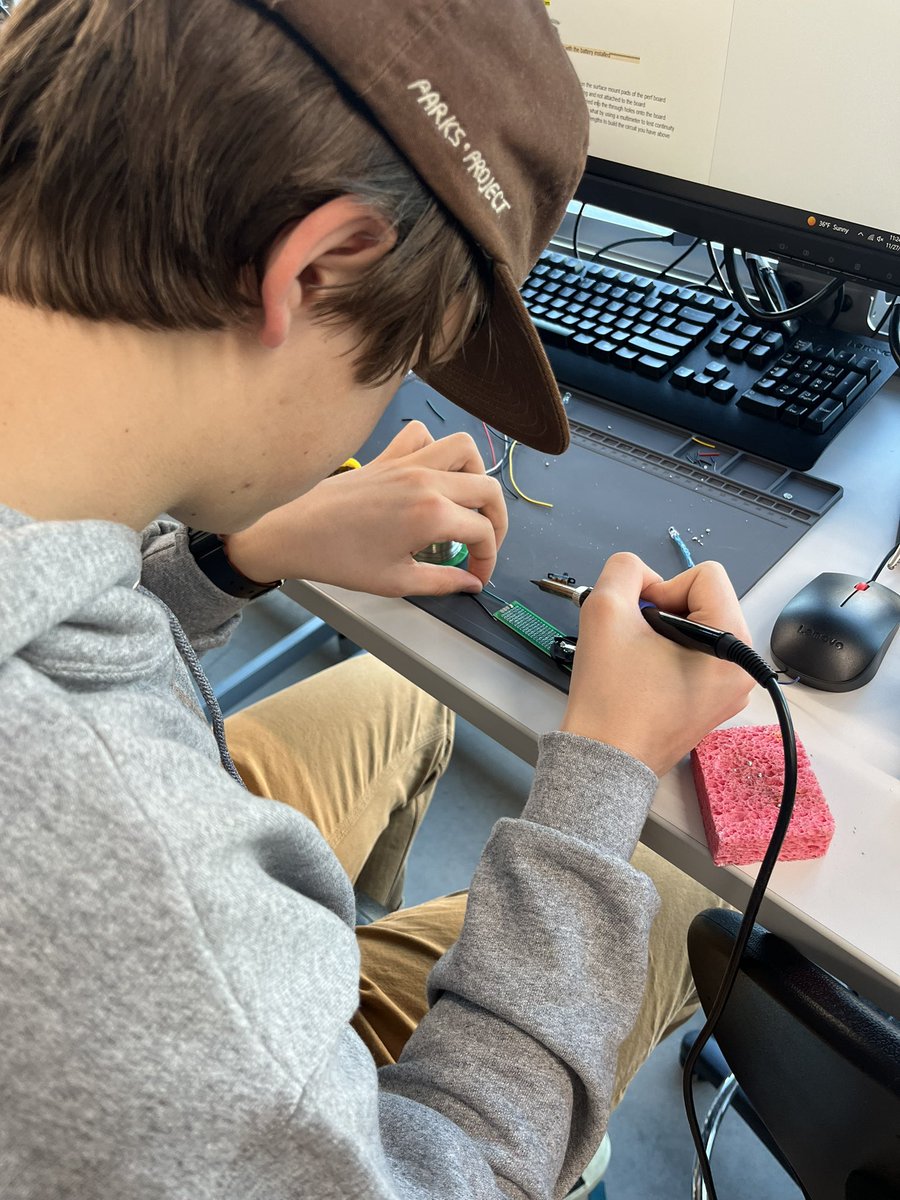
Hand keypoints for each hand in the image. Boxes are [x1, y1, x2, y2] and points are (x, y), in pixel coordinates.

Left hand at [223, 421, 507, 596]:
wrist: (293, 532)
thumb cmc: (339, 559)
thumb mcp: (397, 582)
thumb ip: (443, 581)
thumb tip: (470, 583)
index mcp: (432, 514)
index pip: (483, 532)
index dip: (489, 558)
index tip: (477, 575)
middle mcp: (426, 480)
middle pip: (488, 488)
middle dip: (496, 521)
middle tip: (483, 545)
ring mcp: (407, 462)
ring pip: (464, 448)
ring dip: (476, 474)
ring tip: (466, 502)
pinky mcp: (387, 456)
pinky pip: (422, 435)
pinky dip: (434, 448)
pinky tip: (429, 473)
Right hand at [560, 553, 753, 775]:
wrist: (602, 762)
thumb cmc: (609, 691)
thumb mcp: (604, 610)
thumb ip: (623, 570)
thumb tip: (641, 578)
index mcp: (734, 644)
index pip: (705, 576)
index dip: (662, 589)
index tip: (638, 622)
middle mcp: (743, 668)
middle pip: (705, 601)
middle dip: (664, 611)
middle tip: (633, 641)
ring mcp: (730, 691)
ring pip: (698, 627)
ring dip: (664, 632)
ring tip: (636, 659)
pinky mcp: (713, 705)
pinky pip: (696, 656)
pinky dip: (668, 655)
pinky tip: (643, 677)